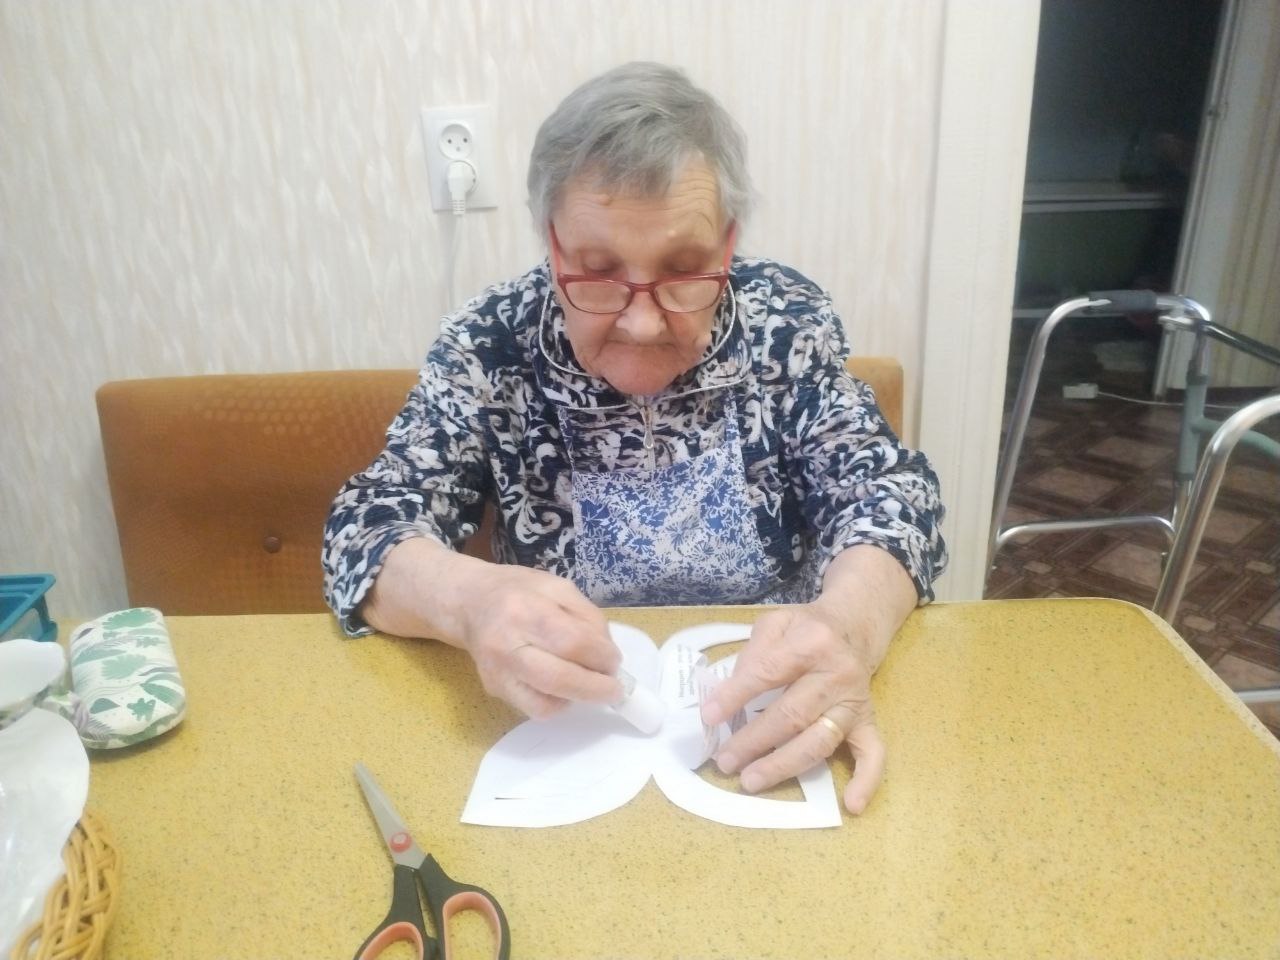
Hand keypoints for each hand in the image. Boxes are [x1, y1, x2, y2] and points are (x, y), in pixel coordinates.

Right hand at [360, 538, 621, 719]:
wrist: (468, 602)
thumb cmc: (518, 590)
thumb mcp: (557, 587)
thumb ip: (587, 617)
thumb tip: (608, 654)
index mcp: (525, 608)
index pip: (572, 642)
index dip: (602, 656)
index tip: (614, 660)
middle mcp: (506, 643)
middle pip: (557, 678)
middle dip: (595, 688)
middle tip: (615, 688)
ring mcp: (496, 671)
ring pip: (544, 703)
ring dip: (577, 699)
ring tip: (589, 685)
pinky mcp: (493, 689)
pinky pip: (533, 710)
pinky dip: (557, 704)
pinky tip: (563, 688)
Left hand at [700, 603, 885, 814]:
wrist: (855, 626)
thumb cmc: (807, 628)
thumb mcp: (776, 622)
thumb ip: (753, 652)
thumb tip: (728, 693)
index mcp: (812, 642)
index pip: (767, 672)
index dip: (735, 696)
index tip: (709, 717)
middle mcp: (838, 674)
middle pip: (792, 715)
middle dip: (754, 741)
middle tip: (725, 761)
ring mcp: (854, 702)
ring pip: (819, 740)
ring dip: (784, 765)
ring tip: (751, 781)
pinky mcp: (867, 720)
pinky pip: (873, 753)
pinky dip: (867, 780)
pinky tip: (851, 804)